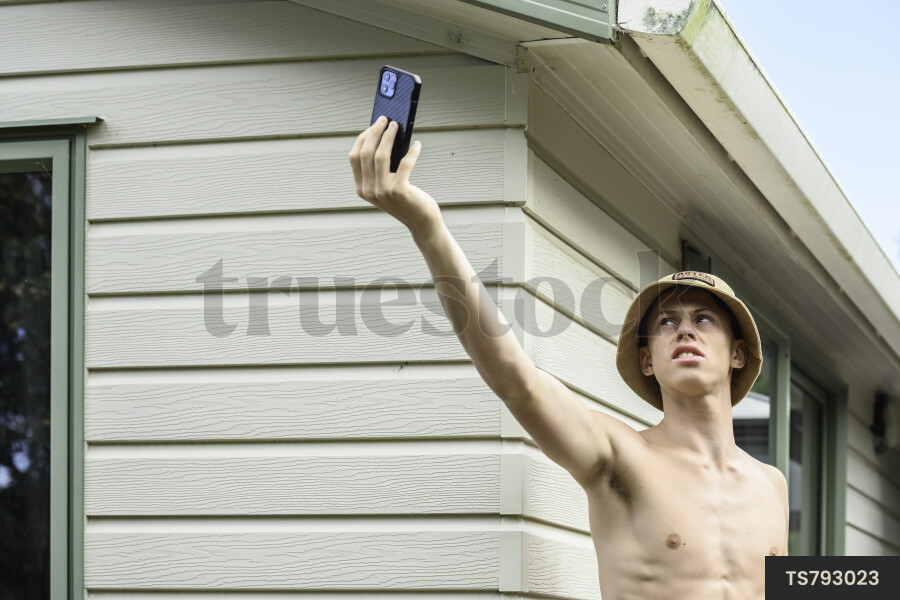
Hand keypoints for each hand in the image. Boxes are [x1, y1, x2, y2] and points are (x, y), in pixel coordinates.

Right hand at [349, 116, 442, 236]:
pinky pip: (404, 163)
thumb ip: (381, 169)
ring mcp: (383, 191)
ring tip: (396, 126)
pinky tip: (417, 145)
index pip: (354, 157)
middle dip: (374, 132)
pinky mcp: (399, 191)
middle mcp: (369, 190)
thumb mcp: (387, 186)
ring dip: (389, 136)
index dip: (363, 138)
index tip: (372, 126)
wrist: (422, 223)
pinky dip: (412, 152)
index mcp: (362, 189)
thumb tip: (385, 137)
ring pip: (381, 155)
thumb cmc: (407, 201)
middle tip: (384, 119)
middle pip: (366, 153)